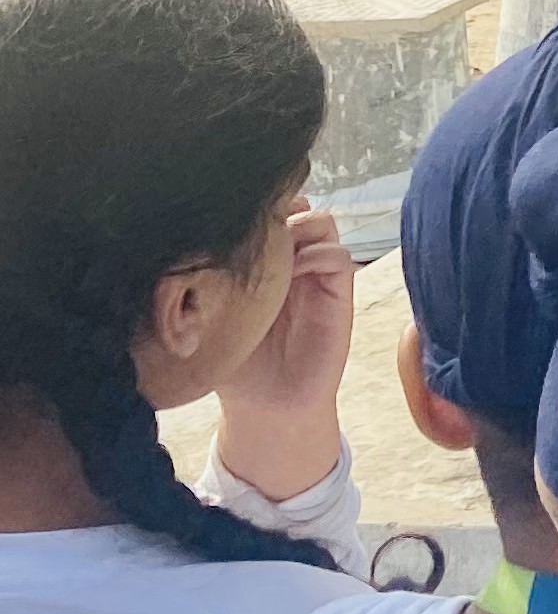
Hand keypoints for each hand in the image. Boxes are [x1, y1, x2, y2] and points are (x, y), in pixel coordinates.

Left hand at [212, 201, 356, 502]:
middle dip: (277, 211)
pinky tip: (289, 276)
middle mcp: (294, 262)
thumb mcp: (208, 317)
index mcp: (265, 262)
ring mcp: (317, 276)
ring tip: (272, 254)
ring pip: (322, 223)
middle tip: (251, 230)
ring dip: (298, 229)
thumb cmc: (232, 363)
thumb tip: (163, 252)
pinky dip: (317, 256)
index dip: (254, 207)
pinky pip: (337, 257)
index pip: (269, 212)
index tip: (226, 218)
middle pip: (298, 206)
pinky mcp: (338, 295)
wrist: (265, 407)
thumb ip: (196, 287)